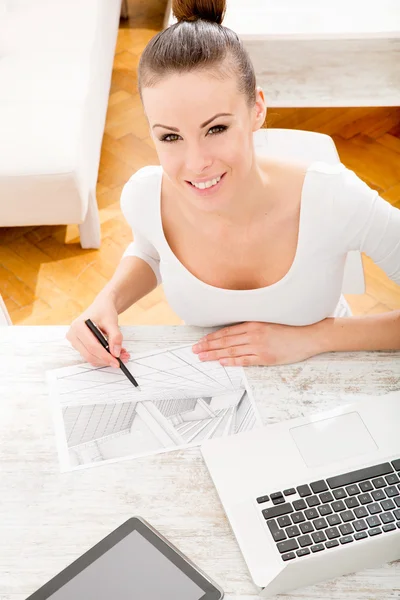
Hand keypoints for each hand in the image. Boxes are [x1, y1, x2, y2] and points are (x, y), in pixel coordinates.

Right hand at [66, 294, 130, 367]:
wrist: (101, 307)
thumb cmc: (104, 311)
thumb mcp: (112, 322)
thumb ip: (115, 337)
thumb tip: (116, 353)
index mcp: (78, 326)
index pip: (92, 346)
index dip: (105, 356)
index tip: (117, 362)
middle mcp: (73, 335)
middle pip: (90, 354)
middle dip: (106, 359)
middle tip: (122, 360)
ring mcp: (75, 341)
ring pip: (90, 357)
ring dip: (106, 359)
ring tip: (121, 355)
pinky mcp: (79, 346)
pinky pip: (91, 355)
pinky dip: (103, 357)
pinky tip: (114, 353)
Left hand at [192, 321, 325, 366]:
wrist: (309, 335)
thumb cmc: (291, 328)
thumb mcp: (269, 322)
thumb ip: (253, 327)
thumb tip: (237, 332)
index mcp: (254, 324)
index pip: (227, 331)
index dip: (212, 337)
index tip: (201, 341)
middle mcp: (254, 334)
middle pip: (225, 340)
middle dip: (208, 345)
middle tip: (194, 350)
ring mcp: (259, 346)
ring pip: (231, 350)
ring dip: (214, 354)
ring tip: (202, 357)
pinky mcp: (265, 358)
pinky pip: (245, 360)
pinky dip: (232, 361)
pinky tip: (221, 362)